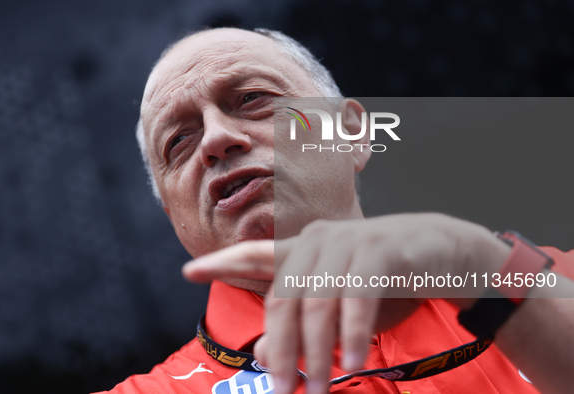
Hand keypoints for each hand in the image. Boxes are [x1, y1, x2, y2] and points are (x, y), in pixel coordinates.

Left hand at [183, 213, 509, 393]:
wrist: (448, 254)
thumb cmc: (388, 280)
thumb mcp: (341, 304)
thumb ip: (302, 322)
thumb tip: (259, 354)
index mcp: (305, 250)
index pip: (257, 255)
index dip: (223, 262)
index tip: (189, 272)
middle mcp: (319, 241)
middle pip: (283, 297)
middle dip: (279, 348)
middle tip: (279, 390)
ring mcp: (349, 242)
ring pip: (317, 304)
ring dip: (317, 352)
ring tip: (320, 387)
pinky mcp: (380, 249)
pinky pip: (357, 299)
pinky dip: (353, 335)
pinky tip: (354, 362)